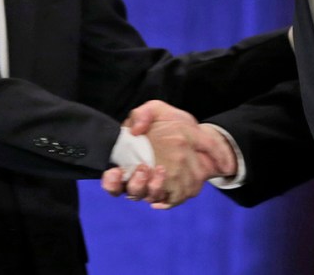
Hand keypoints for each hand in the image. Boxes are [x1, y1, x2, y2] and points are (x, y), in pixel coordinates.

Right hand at [101, 100, 236, 208]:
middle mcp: (143, 179)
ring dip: (153, 188)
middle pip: (132, 192)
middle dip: (135, 184)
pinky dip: (167, 200)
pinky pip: (170, 202)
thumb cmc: (175, 124)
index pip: (114, 179)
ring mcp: (160, 187)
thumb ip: (142, 114)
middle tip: (143, 169)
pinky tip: (170, 190)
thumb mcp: (158, 111)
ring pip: (150, 197)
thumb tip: (134, 130)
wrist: (202, 136)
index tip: (116, 171)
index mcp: (132, 161)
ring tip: (160, 170)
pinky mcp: (177, 193)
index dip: (111, 181)